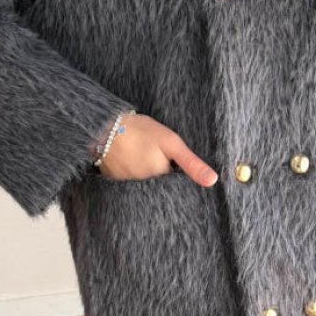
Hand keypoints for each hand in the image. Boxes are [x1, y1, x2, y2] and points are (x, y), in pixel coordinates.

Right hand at [97, 112, 218, 185]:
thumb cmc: (139, 131)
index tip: (172, 162)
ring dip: (146, 174)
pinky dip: (132, 173)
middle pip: (161, 186)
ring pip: (145, 184)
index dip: (177, 174)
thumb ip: (191, 163)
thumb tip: (212, 181)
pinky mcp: (114, 183)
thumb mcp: (171, 143)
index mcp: (161, 180)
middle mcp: (144, 189)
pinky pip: (129, 183)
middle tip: (153, 154)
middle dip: (161, 174)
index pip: (176, 185)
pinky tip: (130, 159)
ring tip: (141, 154)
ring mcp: (128, 187)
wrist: (103, 127)